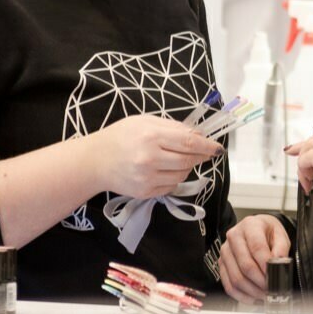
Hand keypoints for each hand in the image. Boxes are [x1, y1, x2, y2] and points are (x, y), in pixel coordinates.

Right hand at [88, 115, 219, 200]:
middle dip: (200, 157)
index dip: (207, 145)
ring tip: (178, 158)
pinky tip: (165, 169)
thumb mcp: (144, 121)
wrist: (95, 161)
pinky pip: (171, 186)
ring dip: (187, 167)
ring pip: (182, 175)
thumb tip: (198, 134)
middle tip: (204, 153)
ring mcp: (147, 178)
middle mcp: (150, 158)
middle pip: (188, 160)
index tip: (218, 147)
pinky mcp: (145, 192)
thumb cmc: (120, 136)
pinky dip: (175, 178)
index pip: (188, 142)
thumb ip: (172, 127)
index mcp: (151, 136)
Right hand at [221, 214, 291, 304]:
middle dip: (260, 281)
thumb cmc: (267, 232)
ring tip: (264, 294)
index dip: (266, 265)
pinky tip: (253, 297)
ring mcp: (226, 251)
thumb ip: (281, 248)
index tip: (274, 276)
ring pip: (236, 278)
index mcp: (250, 225)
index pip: (256, 247)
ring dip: (252, 291)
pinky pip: (228, 285)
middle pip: (245, 265)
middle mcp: (234, 237)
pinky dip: (242, 295)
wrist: (256, 229)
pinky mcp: (222, 264)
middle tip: (271, 289)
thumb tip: (279, 263)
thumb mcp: (280, 234)